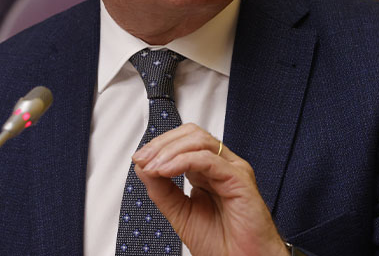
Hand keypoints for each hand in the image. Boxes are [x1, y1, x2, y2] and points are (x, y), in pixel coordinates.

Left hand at [131, 123, 289, 255]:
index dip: (159, 146)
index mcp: (207, 172)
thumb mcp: (180, 213)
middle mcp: (221, 166)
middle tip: (142, 159)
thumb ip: (161, 190)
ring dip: (170, 151)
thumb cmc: (222, 244)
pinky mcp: (240, 179)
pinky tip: (166, 170)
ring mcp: (232, 170)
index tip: (139, 160)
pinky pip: (210, 159)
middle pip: (191, 134)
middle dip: (162, 144)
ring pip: (200, 141)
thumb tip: (143, 167)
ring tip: (153, 167)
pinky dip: (184, 160)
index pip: (183, 141)